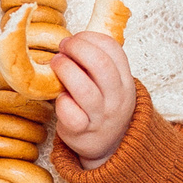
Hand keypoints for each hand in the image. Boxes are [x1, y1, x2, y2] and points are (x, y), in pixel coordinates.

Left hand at [50, 30, 135, 168]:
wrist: (108, 145)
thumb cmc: (102, 106)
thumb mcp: (111, 84)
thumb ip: (99, 63)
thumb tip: (73, 39)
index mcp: (126, 81)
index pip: (113, 49)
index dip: (90, 38)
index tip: (76, 38)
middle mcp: (117, 98)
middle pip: (100, 64)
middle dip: (77, 49)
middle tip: (63, 48)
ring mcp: (100, 116)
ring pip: (83, 88)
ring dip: (65, 69)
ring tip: (56, 64)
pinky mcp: (82, 131)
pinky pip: (69, 112)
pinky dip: (61, 101)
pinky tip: (60, 97)